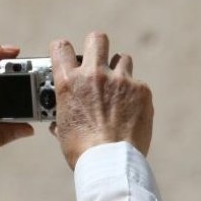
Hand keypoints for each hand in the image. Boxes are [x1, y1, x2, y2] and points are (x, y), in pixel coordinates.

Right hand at [50, 32, 152, 168]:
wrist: (109, 161)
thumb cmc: (81, 149)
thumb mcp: (62, 128)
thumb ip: (63, 112)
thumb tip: (59, 119)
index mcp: (69, 83)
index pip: (61, 48)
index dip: (62, 48)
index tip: (65, 53)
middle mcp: (94, 75)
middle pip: (96, 39)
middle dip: (95, 45)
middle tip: (95, 58)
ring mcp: (120, 80)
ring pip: (121, 58)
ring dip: (117, 70)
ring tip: (115, 89)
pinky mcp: (141, 90)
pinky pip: (137, 84)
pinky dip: (132, 95)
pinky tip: (128, 111)